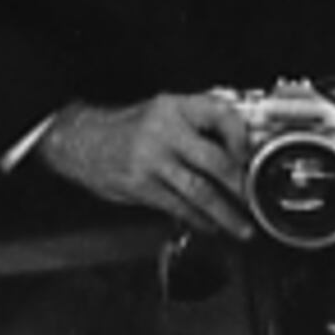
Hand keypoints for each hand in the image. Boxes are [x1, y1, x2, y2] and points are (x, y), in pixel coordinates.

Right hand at [36, 95, 255, 243]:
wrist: (78, 140)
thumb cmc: (126, 129)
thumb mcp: (161, 115)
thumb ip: (197, 127)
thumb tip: (242, 150)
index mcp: (172, 106)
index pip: (220, 115)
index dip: (243, 139)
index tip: (253, 158)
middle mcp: (162, 130)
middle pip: (216, 161)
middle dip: (242, 188)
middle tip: (256, 202)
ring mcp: (150, 158)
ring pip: (201, 192)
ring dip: (227, 214)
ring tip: (242, 228)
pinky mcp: (140, 184)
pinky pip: (180, 207)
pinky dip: (200, 220)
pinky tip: (210, 225)